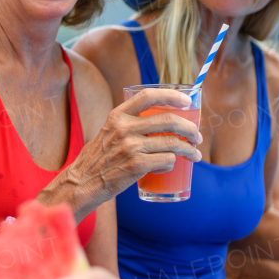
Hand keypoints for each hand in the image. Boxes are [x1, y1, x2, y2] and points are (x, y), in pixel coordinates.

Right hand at [63, 88, 202, 206]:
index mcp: (118, 115)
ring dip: (189, 150)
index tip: (187, 101)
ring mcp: (131, 147)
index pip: (148, 96)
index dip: (171, 96)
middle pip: (168, 120)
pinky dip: (172, 164)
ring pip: (173, 143)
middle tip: (196, 137)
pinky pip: (167, 161)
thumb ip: (128, 124)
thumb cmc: (99, 158)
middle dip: (190, 128)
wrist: (82, 182)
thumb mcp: (108, 132)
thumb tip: (160, 121)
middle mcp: (124, 128)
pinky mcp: (136, 166)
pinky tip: (168, 167)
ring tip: (195, 155)